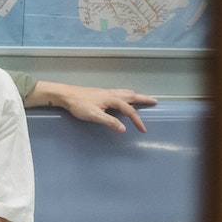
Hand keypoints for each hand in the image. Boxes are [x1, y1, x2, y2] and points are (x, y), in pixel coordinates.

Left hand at [28, 81, 156, 132]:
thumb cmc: (79, 105)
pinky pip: (119, 93)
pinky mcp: (101, 93)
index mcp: (112, 99)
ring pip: (125, 93)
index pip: (129, 111)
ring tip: (142, 97)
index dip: (137, 120)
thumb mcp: (95, 116)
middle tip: (154, 101)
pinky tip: (123, 97)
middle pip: (132, 96)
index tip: (143, 129)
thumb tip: (123, 129)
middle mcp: (112, 94)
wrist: (66, 95)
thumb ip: (110, 122)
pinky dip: (126, 95)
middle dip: (143, 99)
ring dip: (135, 96)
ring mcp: (107, 92)